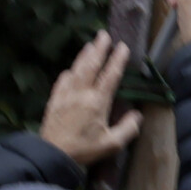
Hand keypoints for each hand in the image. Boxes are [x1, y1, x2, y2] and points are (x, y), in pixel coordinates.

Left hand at [38, 32, 141, 165]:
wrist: (53, 155)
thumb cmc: (85, 150)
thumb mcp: (112, 144)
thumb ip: (127, 128)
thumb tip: (137, 114)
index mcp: (97, 102)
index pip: (110, 76)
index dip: (117, 60)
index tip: (123, 47)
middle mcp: (81, 94)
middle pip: (91, 65)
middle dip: (99, 49)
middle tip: (104, 34)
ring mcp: (66, 95)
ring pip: (76, 69)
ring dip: (84, 55)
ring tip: (90, 44)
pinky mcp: (54, 100)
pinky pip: (62, 80)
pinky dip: (69, 72)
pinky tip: (71, 69)